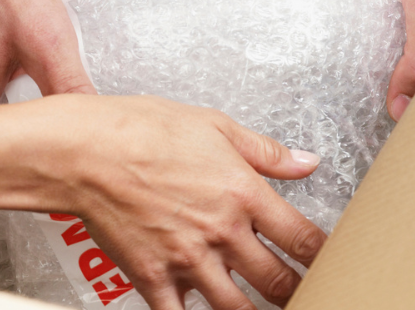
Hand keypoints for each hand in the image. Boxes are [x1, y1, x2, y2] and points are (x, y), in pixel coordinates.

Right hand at [0, 94, 324, 309]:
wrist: (81, 150)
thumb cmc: (137, 128)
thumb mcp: (211, 123)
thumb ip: (264, 150)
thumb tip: (305, 161)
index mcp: (241, 192)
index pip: (303, 238)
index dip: (326, 257)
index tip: (333, 262)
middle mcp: (221, 231)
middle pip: (277, 282)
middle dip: (298, 292)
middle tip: (307, 293)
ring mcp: (187, 259)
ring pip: (237, 307)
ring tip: (262, 307)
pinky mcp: (153, 276)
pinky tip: (199, 307)